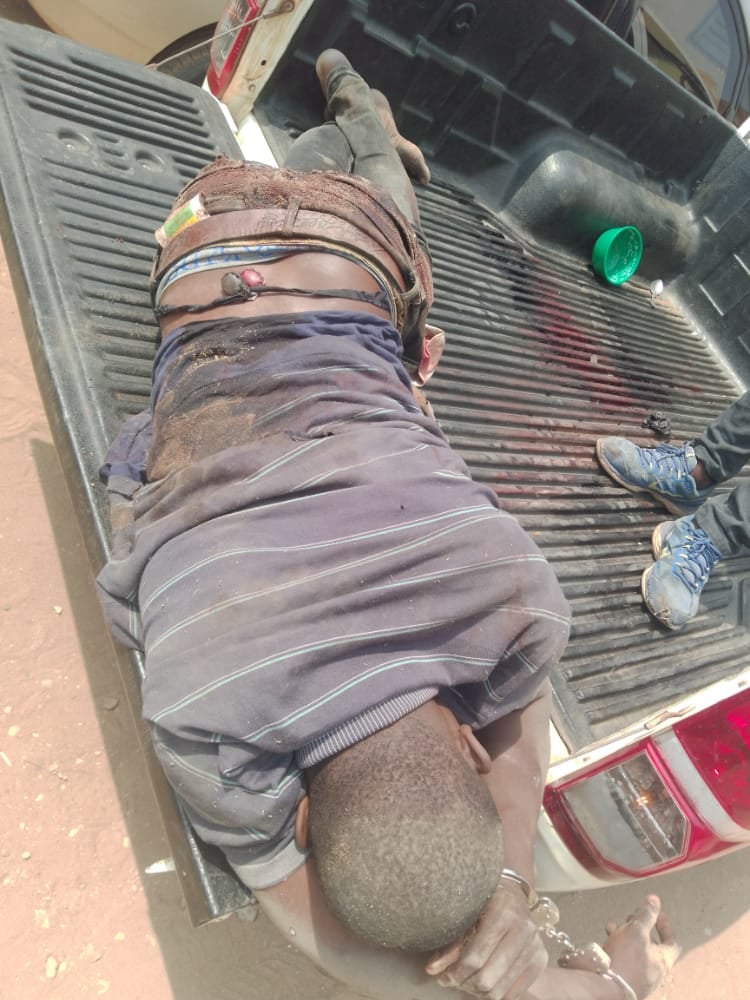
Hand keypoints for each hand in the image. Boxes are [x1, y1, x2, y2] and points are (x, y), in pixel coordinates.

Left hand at [424, 882, 547, 998]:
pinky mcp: (541, 961)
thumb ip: (451, 942)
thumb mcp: (466, 913)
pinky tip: (483, 984)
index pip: (476, 957)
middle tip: (452, 980)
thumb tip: (432, 970)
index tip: (442, 977)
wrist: (514, 894)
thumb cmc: (485, 901)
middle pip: (488, 978)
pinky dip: (494, 994)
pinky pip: (513, 995)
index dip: (455, 972)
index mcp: (504, 912)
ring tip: (466, 982)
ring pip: (499, 991)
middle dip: (464, 984)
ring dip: (477, 992)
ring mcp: (535, 947)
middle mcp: (524, 930)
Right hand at [603, 895, 679, 998]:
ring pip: (637, 953)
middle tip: (630, 919)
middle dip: (640, 928)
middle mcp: (656, 972)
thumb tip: (655, 900)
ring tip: (613, 928)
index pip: (672, 942)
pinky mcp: (627, 983)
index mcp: (664, 961)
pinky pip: (626, 962)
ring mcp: (642, 980)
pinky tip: (606, 944)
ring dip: (626, 937)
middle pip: (652, 946)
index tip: (656, 914)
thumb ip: (646, 914)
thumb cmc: (625, 959)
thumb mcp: (636, 930)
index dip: (665, 926)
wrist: (606, 988)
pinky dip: (619, 950)